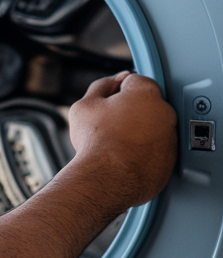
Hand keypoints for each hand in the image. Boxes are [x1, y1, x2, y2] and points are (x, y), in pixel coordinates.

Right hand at [68, 71, 176, 211]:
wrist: (107, 177)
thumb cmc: (97, 140)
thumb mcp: (85, 104)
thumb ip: (102, 86)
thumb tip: (114, 81)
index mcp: (145, 92)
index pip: (134, 80)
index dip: (117, 90)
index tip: (108, 102)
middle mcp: (164, 111)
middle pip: (146, 103)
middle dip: (131, 109)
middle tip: (110, 123)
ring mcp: (170, 136)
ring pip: (153, 127)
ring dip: (139, 130)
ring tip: (116, 142)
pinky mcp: (171, 158)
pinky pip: (156, 148)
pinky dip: (145, 150)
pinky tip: (126, 155)